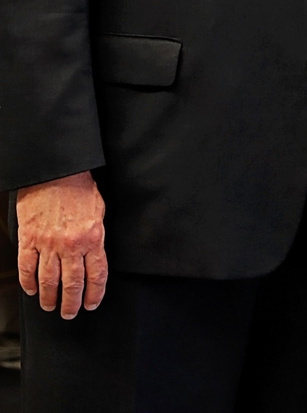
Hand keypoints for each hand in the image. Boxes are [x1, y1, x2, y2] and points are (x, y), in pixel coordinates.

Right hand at [16, 171, 107, 318]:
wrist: (55, 173)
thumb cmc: (80, 188)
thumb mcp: (99, 211)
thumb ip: (96, 234)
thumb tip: (95, 253)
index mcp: (92, 237)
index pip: (97, 274)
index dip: (95, 293)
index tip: (92, 304)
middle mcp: (71, 245)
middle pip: (72, 284)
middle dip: (72, 303)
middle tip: (70, 313)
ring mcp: (48, 244)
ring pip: (48, 281)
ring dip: (49, 298)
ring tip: (50, 306)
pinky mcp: (28, 240)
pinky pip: (27, 268)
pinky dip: (28, 283)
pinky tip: (31, 290)